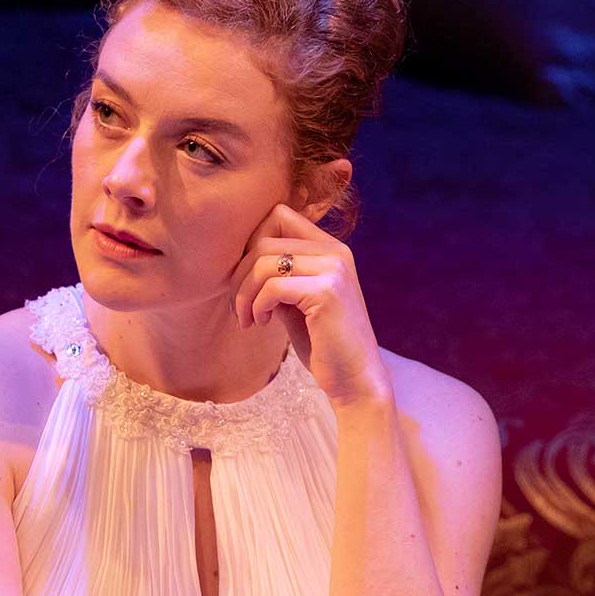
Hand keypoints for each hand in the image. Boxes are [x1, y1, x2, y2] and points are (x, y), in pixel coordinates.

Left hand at [232, 203, 392, 410]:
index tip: (248, 281)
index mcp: (331, 249)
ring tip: (248, 319)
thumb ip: (276, 277)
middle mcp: (336, 252)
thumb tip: (239, 259)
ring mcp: (334, 270)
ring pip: (263, 261)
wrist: (355, 380)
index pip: (278, 214)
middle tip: (240, 308)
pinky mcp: (327, 292)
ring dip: (244, 293)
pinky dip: (257, 305)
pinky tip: (261, 323)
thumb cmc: (323, 345)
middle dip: (240, 275)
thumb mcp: (295, 302)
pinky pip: (273, 287)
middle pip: (264, 239)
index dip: (251, 243)